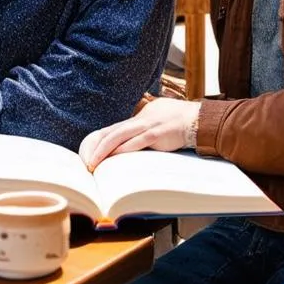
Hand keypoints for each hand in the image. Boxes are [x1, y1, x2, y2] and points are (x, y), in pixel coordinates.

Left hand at [80, 98, 198, 170]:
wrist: (196, 119)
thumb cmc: (177, 121)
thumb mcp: (155, 122)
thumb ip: (143, 131)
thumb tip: (132, 145)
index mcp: (137, 118)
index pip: (112, 130)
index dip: (98, 142)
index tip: (88, 155)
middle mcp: (139, 120)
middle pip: (110, 132)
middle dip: (95, 148)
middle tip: (86, 163)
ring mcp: (147, 126)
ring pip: (118, 136)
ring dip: (104, 151)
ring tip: (94, 164)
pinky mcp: (156, 134)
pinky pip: (136, 142)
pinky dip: (123, 150)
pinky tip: (114, 158)